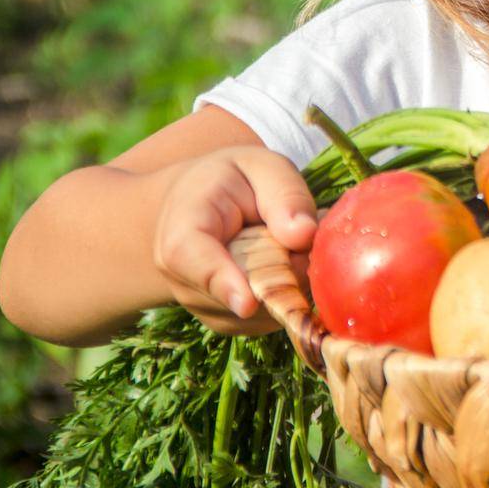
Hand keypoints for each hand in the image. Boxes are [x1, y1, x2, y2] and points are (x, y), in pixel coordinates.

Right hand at [152, 146, 317, 334]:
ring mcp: (205, 306)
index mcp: (183, 232)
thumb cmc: (232, 180)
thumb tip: (305, 235)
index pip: (195, 262)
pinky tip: (281, 264)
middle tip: (303, 233)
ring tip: (285, 243)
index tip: (247, 303)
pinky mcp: (228, 321)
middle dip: (288, 270)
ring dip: (292, 281)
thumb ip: (284, 193)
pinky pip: (271, 317)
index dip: (223, 282)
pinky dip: (289, 293)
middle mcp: (184, 280)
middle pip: (247, 291)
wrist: (198, 204)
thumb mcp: (260, 165)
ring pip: (264, 310)